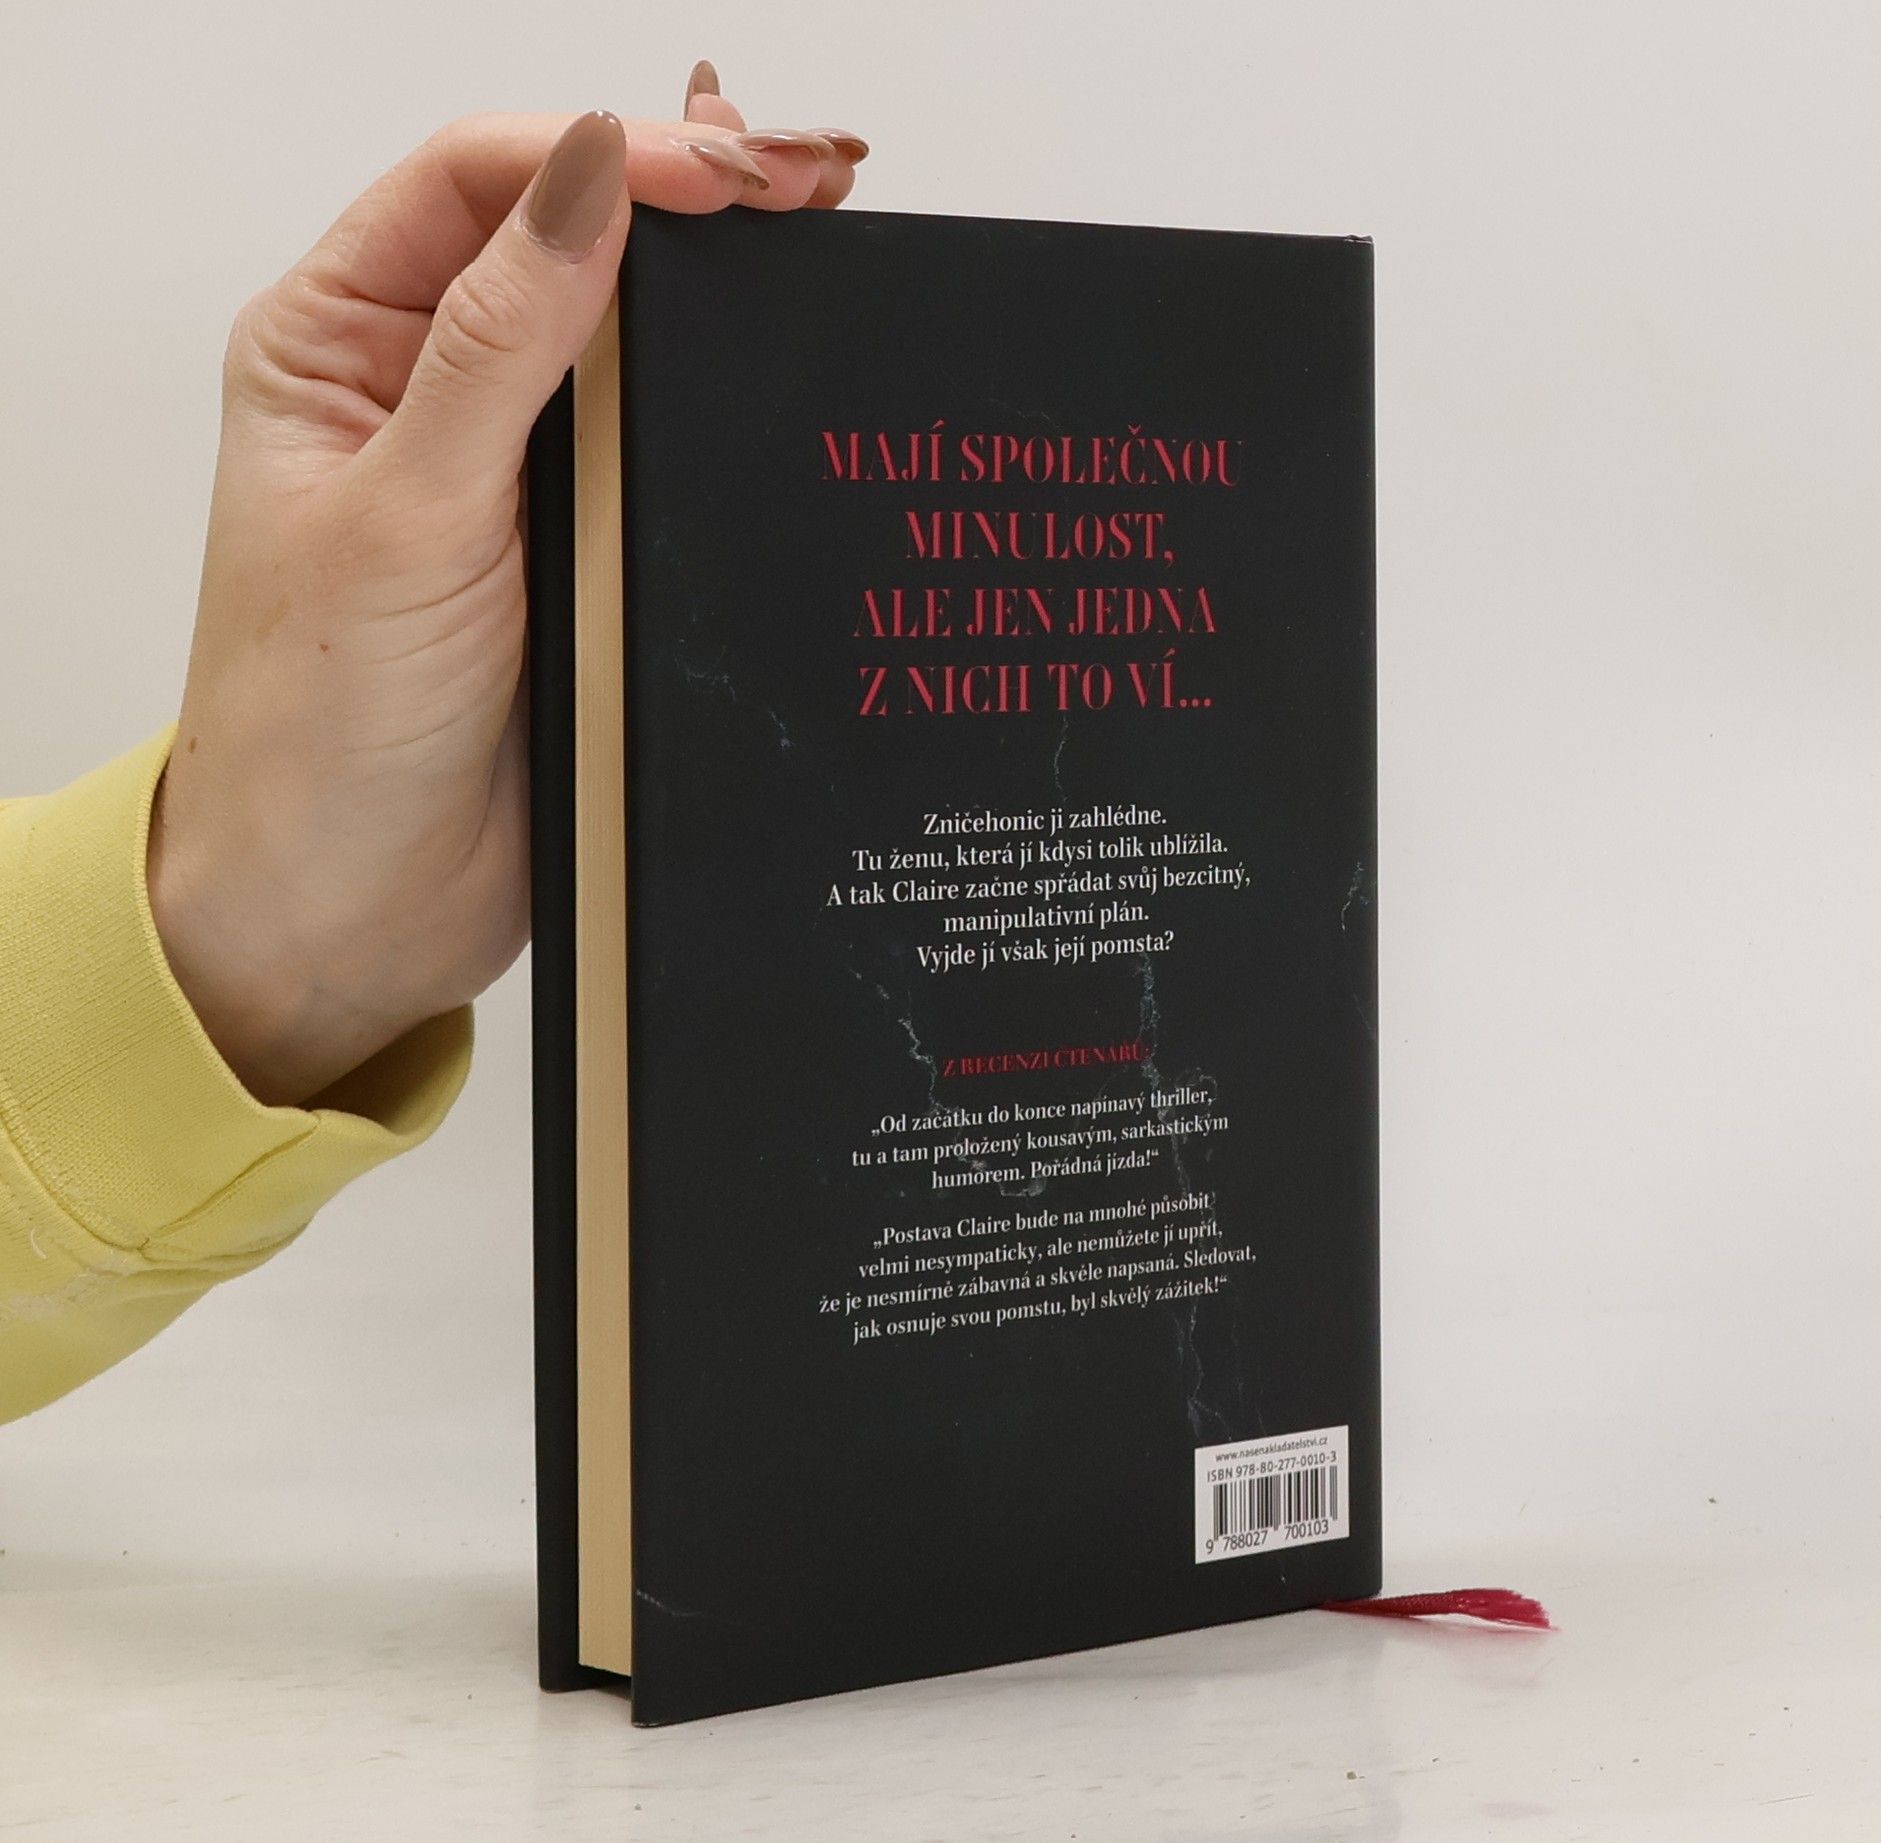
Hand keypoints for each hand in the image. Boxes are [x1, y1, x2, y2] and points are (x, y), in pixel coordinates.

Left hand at [147, 71, 867, 1106]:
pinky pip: (665, 466)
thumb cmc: (321, 728)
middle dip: (691, 208)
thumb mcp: (406, 515)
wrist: (355, 910)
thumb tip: (591, 175)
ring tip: (825, 259)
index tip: (728, 178)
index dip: (605, 159)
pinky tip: (793, 392)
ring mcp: (515, 481)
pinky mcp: (584, 561)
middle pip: (568, 249)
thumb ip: (498, 342)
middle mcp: (426, 394)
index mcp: (339, 346)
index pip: (478, 185)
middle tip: (814, 188)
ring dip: (720, 314)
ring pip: (630, 358)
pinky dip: (726, 425)